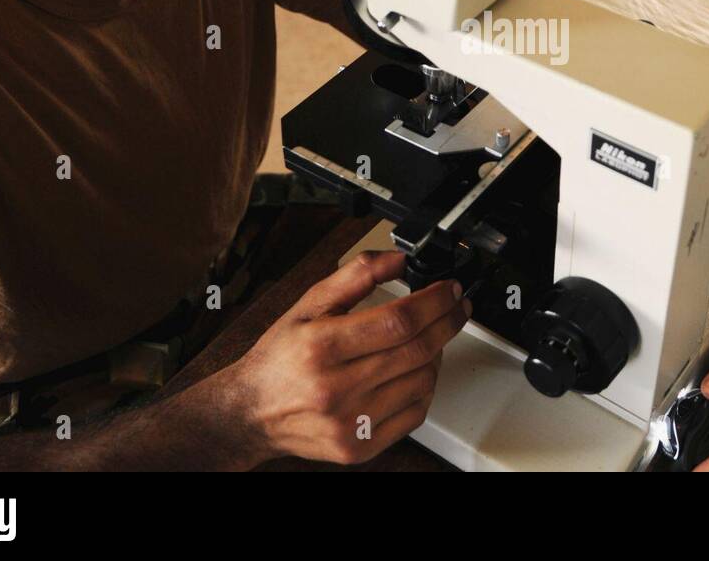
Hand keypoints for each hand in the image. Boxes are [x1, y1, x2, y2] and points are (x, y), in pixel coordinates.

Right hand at [233, 250, 469, 464]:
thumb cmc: (279, 357)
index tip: (450, 288)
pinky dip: (425, 388)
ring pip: (422, 382)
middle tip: (456, 306)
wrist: (251, 413)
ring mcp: (349, 423)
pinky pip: (414, 415)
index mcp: (320, 347)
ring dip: (437, 354)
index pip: (397, 321)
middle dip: (447, 321)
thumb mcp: (308, 304)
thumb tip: (399, 259)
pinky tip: (415, 371)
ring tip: (429, 337)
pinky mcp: (358, 449)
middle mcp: (334, 389)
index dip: (434, 301)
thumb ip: (355, 275)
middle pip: (416, 350)